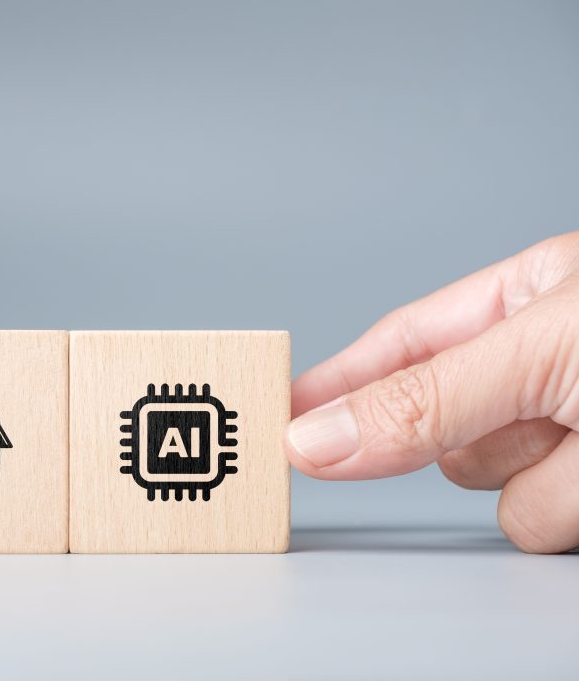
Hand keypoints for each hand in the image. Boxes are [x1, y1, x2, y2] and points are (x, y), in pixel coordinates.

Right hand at [285, 233, 578, 552]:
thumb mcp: (542, 351)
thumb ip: (425, 398)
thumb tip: (317, 435)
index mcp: (530, 300)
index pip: (405, 342)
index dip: (341, 379)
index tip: (278, 413)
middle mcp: (545, 370)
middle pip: (446, 429)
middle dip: (475, 434)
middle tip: (521, 416)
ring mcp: (569, 437)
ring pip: (494, 489)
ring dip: (542, 477)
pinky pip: (533, 528)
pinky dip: (570, 511)